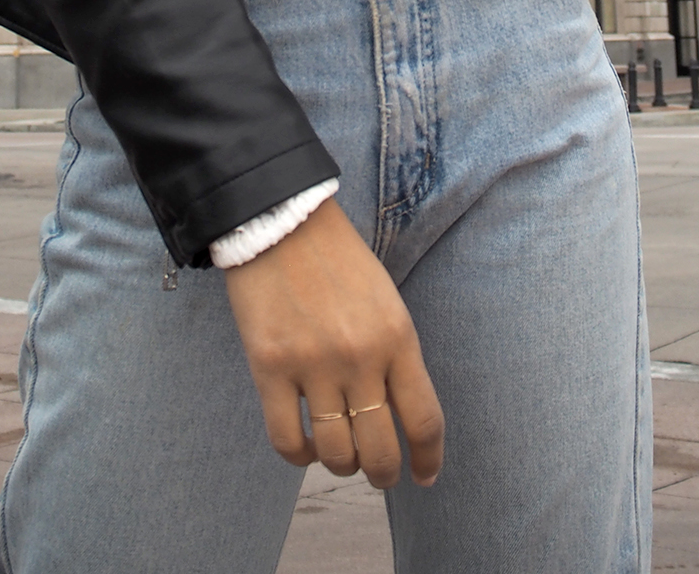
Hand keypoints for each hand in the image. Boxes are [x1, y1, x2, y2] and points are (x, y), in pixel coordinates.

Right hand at [222, 197, 443, 488]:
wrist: (282, 220)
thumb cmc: (338, 260)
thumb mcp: (386, 301)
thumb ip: (396, 356)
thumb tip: (401, 417)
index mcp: (397, 336)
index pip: (424, 419)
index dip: (429, 458)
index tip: (425, 476)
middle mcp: (360, 356)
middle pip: (380, 449)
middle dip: (383, 473)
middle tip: (379, 473)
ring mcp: (313, 365)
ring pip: (336, 453)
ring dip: (342, 465)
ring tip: (341, 456)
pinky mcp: (269, 368)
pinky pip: (287, 440)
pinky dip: (300, 456)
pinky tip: (307, 447)